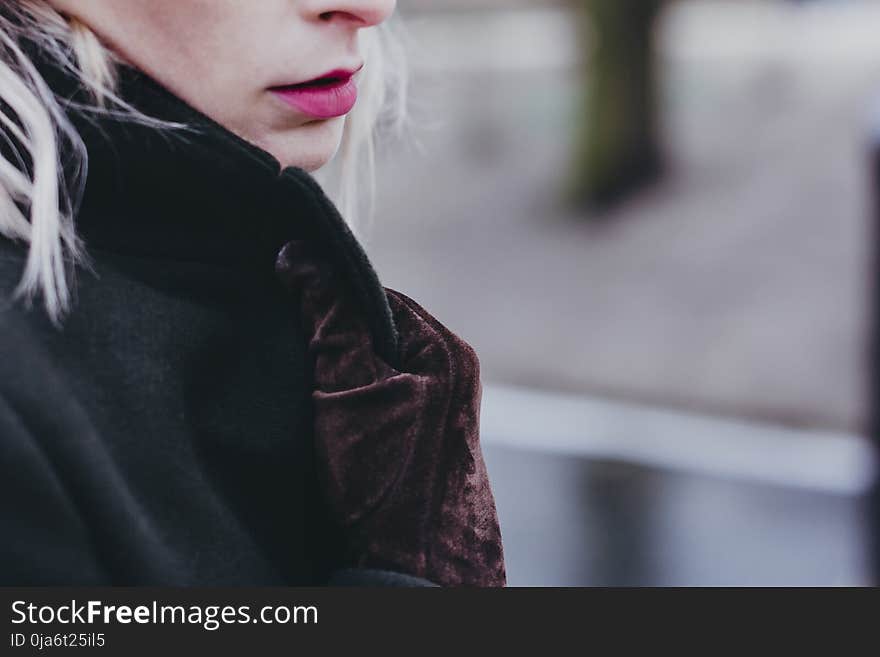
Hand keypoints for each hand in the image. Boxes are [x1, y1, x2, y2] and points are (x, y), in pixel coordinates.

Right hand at [275, 240, 505, 586]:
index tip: (289, 309)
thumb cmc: (383, 479)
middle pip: (375, 333)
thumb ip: (328, 316)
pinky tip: (327, 426)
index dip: (328, 300)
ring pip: (373, 370)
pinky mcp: (421, 443)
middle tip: (294, 356)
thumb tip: (299, 253)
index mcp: (444, 350)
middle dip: (332, 340)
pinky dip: (348, 407)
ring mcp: (439, 413)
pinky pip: (378, 404)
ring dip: (338, 376)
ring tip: (310, 396)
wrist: (405, 569)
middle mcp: (451, 376)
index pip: (375, 297)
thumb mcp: (346, 386)